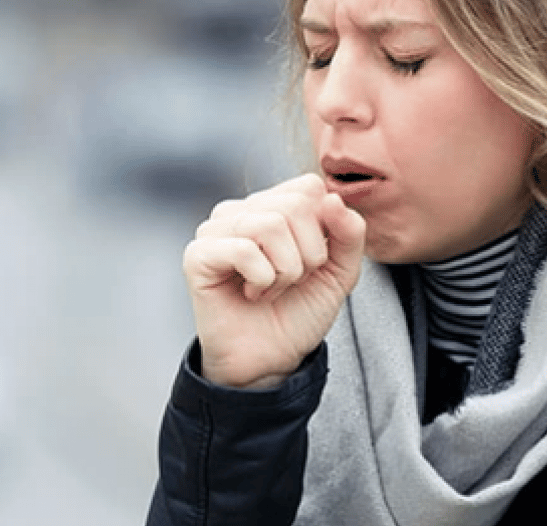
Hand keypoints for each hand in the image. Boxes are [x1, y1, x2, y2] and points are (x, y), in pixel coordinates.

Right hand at [182, 173, 365, 388]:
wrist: (272, 359)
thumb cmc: (300, 310)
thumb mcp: (340, 270)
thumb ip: (349, 232)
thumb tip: (333, 199)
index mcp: (273, 205)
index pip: (309, 187)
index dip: (325, 228)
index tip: (314, 261)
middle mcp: (242, 210)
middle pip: (294, 205)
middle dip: (309, 253)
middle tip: (293, 280)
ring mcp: (216, 229)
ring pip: (270, 225)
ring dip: (285, 270)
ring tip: (272, 287)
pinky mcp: (198, 255)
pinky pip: (244, 249)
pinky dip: (262, 279)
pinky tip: (253, 294)